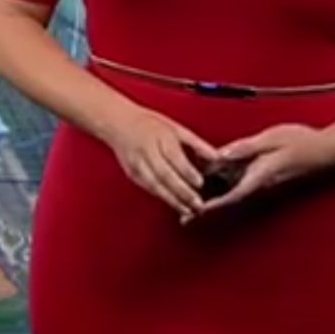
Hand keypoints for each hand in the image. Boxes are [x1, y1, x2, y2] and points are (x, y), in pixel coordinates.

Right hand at [102, 108, 219, 221]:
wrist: (117, 123)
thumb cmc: (149, 124)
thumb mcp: (176, 128)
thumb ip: (197, 143)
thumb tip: (217, 157)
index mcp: (160, 137)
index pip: (174, 157)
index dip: (187, 171)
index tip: (200, 183)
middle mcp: (147, 151)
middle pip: (165, 175)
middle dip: (182, 192)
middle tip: (198, 204)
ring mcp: (137, 164)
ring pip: (155, 185)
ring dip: (172, 200)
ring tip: (188, 210)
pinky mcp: (132, 174)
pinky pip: (149, 188)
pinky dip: (162, 198)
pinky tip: (175, 205)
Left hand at [200, 123, 334, 212]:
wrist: (328, 149)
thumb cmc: (301, 142)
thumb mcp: (271, 139)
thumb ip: (246, 148)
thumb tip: (221, 155)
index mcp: (259, 176)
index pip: (231, 196)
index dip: (211, 205)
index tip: (194, 213)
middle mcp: (261, 186)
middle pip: (228, 202)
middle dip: (206, 211)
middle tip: (184, 220)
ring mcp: (265, 186)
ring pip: (234, 198)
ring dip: (213, 204)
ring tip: (191, 211)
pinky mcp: (268, 181)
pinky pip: (241, 190)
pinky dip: (224, 194)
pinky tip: (214, 189)